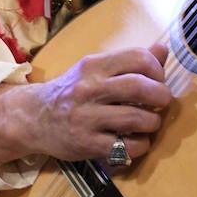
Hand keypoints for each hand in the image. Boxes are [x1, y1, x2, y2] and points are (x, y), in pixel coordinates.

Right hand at [0, 43, 170, 174]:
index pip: (138, 58)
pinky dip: (140, 145)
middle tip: (162, 101)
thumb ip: (128, 61)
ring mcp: (87, 118)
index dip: (157, 69)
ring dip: (153, 122)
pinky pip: (126, 147)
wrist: (32, 118)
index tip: (158, 79)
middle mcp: (90, 88)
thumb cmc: (70, 91)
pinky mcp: (87, 144)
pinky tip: (137, 141)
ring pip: (137, 118)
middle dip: (161, 95)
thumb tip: (163, 49)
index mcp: (94, 65)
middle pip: (140, 87)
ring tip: (150, 122)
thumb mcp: (94, 69)